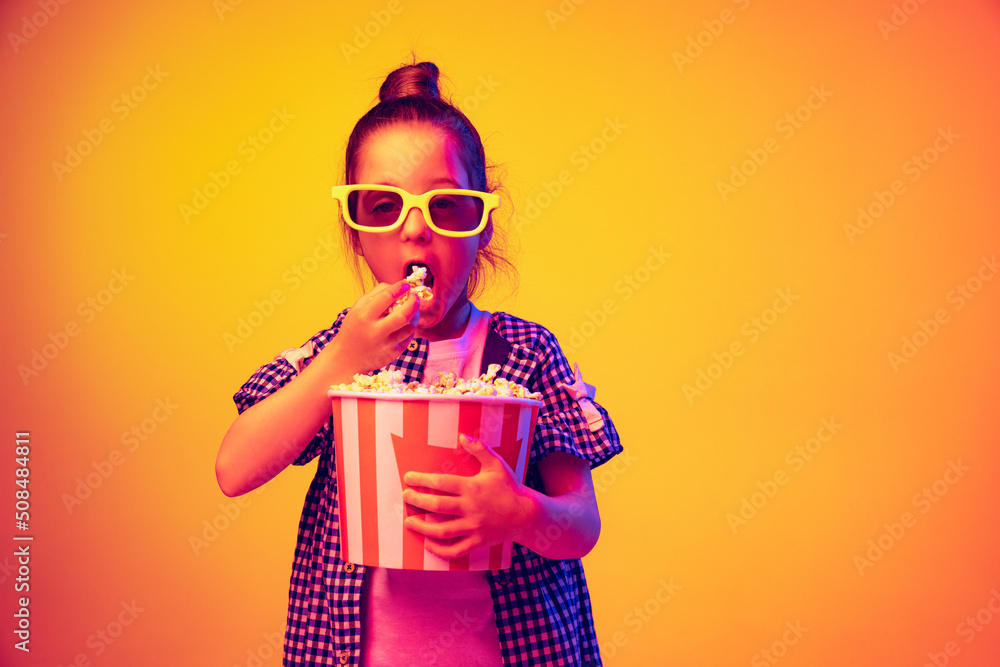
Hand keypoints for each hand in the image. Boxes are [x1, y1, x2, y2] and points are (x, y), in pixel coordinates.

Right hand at [328, 280, 418, 374]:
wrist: (346, 358)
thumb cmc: (353, 328)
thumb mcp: (357, 308)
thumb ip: (376, 294)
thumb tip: (397, 286)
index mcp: (364, 316)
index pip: (386, 297)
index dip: (399, 288)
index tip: (406, 284)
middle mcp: (375, 331)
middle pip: (403, 314)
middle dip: (413, 302)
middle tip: (415, 296)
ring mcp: (385, 345)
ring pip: (410, 327)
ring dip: (414, 316)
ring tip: (411, 310)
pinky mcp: (393, 354)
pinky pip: (408, 338)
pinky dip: (409, 329)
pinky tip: (404, 325)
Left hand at [402, 434, 533, 558]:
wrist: (527, 515)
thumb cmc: (509, 487)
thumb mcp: (497, 465)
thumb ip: (479, 449)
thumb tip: (462, 436)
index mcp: (473, 487)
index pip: (441, 482)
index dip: (422, 480)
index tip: (408, 478)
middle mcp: (471, 508)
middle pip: (437, 505)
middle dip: (417, 501)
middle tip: (405, 497)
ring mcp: (474, 527)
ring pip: (442, 531)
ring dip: (422, 527)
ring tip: (409, 521)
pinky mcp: (478, 542)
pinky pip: (455, 550)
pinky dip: (439, 550)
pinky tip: (428, 543)